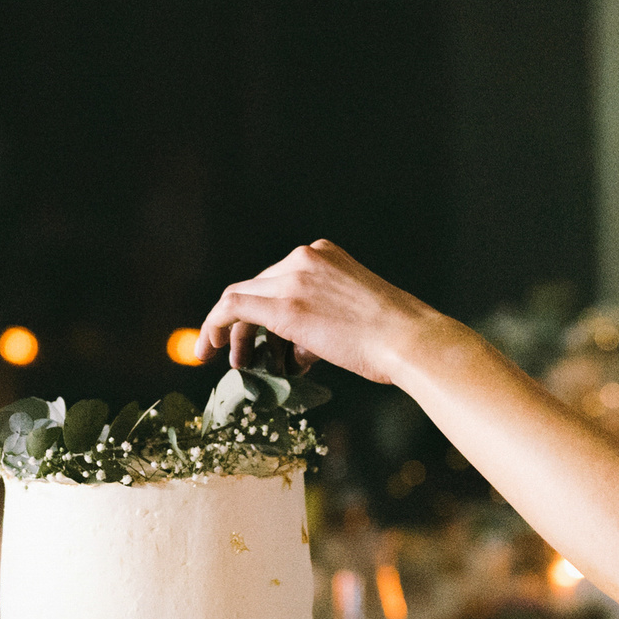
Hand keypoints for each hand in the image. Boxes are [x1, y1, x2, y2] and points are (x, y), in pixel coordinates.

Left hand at [195, 240, 454, 384]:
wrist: (409, 339)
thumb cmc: (395, 336)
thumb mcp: (356, 311)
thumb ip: (322, 315)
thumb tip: (295, 346)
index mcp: (324, 254)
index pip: (278, 277)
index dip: (261, 308)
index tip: (257, 332)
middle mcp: (304, 258)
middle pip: (257, 286)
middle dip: (246, 324)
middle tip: (243, 357)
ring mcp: (292, 280)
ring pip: (241, 298)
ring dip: (232, 331)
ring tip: (238, 364)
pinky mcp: (284, 306)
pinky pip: (232, 308)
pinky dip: (214, 326)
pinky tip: (208, 349)